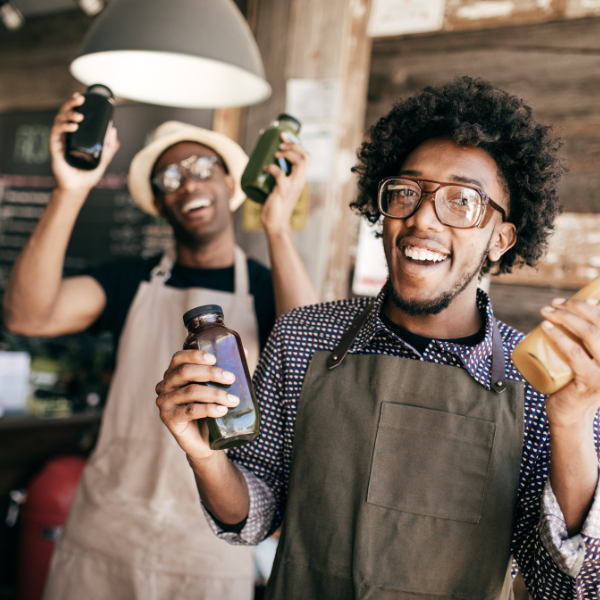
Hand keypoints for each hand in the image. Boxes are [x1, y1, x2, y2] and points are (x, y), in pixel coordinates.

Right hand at [50, 93, 119, 194]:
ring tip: (79, 117)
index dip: (74, 104)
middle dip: (71, 104)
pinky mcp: (55, 148)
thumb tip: (113, 129)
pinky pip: (56, 133)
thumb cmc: (88, 175)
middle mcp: (65, 136)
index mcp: (75, 136)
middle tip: (80, 99)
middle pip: (64, 114)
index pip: (72, 116)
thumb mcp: (103, 159)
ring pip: (59, 120)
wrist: (78, 188)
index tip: (81, 96)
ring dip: (68, 115)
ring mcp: (59, 141)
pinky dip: (64, 127)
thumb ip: (108, 146)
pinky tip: (73, 127)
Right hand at [156, 350, 239, 460]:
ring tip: (233, 400)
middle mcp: (165, 385)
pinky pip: (189, 410)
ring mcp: (164, 402)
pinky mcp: (169, 419)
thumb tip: (243, 350)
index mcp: (174, 373)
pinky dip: (208, 409)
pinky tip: (222, 410)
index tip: (215, 358)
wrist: (206, 441)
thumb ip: (226, 369)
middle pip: (185, 372)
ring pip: (190, 392)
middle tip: (231, 378)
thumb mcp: (217, 387)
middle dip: (211, 373)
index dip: (195, 355)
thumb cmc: (210, 409)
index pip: (179, 357)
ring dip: (215, 394)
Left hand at [260, 132, 309, 234]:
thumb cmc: (275, 207)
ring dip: (288, 153)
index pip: (306, 158)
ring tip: (276, 152)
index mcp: (300, 179)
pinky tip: (266, 168)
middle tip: (280, 143)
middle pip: (306, 157)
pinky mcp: (284, 191)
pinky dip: (272, 168)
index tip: (284, 137)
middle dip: (293, 145)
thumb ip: (276, 179)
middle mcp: (299, 181)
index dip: (297, 144)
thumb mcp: (279, 189)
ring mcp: (293, 186)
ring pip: (300, 162)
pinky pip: (280, 174)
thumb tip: (262, 165)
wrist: (275, 224)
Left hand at [541, 297, 599, 427]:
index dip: (593, 306)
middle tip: (553, 304)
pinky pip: (575, 354)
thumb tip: (588, 302)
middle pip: (599, 324)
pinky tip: (546, 328)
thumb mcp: (590, 358)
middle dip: (575, 307)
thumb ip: (591, 340)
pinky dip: (559, 337)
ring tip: (545, 312)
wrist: (571, 415)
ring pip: (588, 334)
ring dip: (565, 317)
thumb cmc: (577, 381)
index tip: (571, 300)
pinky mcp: (591, 381)